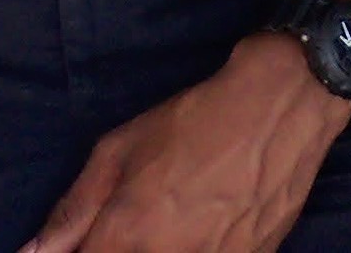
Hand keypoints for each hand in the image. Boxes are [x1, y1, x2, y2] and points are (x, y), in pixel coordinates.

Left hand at [22, 33, 350, 252]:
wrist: (276, 111)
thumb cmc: (191, 122)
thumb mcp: (119, 149)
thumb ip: (74, 210)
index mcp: (128, 233)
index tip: (86, 245)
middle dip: (119, 250)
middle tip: (136, 224)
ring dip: (157, 248)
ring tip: (174, 215)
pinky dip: (195, 249)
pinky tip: (201, 225)